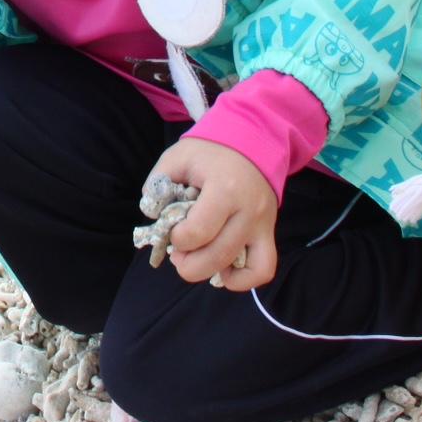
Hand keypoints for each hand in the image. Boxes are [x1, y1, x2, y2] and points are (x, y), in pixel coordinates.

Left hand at [148, 137, 279, 290]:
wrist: (252, 141)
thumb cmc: (210, 151)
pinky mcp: (269, 233)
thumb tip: (152, 216)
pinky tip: (222, 270)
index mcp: (225, 189)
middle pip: (218, 256)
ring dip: (210, 272)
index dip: (177, 239)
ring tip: (196, 260)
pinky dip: (242, 280)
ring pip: (242, 269)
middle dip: (188, 264)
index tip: (171, 230)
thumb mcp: (177, 157)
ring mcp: (263, 224)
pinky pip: (263, 269)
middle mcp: (248, 211)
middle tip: (177, 254)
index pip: (198, 232)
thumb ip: (157, 183)